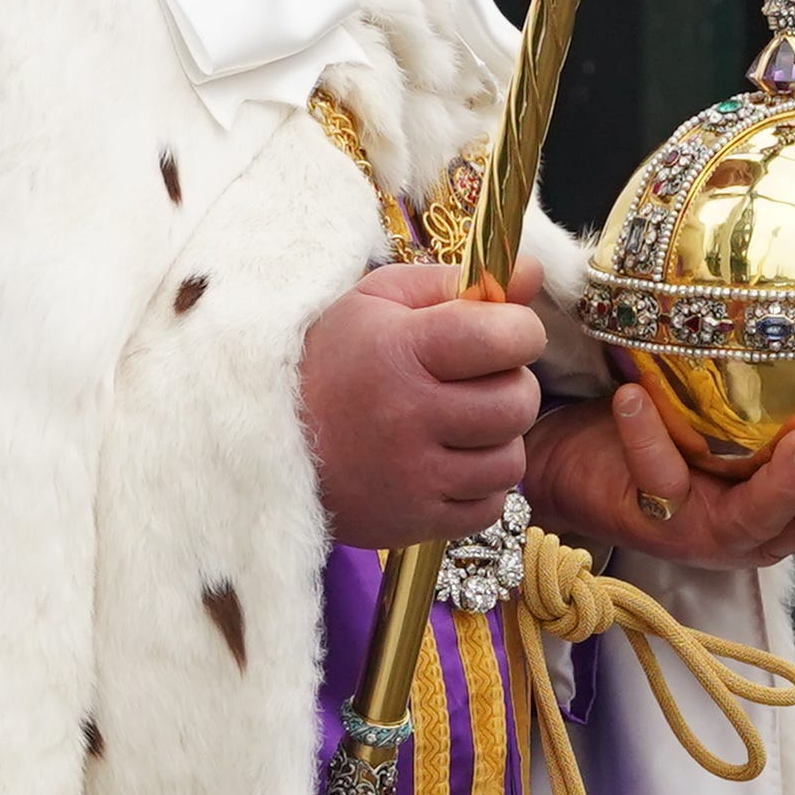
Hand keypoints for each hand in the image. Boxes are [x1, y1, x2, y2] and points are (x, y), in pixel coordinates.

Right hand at [301, 262, 546, 549]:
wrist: (263, 437)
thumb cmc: (329, 358)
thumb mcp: (379, 301)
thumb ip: (456, 283)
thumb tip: (532, 274)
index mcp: (400, 349)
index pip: (508, 337)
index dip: (517, 331)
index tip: (496, 334)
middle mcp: (409, 414)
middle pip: (518, 402)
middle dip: (508, 385)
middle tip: (471, 381)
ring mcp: (413, 475)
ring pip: (510, 460)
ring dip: (494, 440)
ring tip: (453, 424)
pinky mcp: (415, 520)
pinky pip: (490, 506)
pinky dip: (477, 485)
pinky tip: (443, 463)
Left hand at [524, 382, 794, 567]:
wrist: (571, 457)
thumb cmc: (664, 419)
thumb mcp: (727, 396)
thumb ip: (777, 371)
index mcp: (793, 501)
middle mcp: (761, 527)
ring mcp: (708, 532)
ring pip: (758, 519)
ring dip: (787, 482)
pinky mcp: (650, 521)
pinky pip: (656, 480)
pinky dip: (649, 438)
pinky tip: (636, 397)